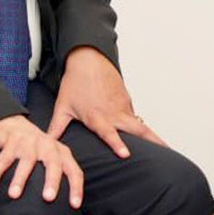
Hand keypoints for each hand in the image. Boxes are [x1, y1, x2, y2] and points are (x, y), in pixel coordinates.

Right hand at [0, 115, 84, 206]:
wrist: (14, 124)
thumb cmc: (37, 150)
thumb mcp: (52, 158)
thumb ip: (59, 175)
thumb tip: (66, 205)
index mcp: (62, 153)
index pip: (73, 171)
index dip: (76, 188)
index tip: (74, 205)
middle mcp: (49, 146)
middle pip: (53, 164)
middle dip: (52, 181)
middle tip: (48, 198)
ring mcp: (30, 143)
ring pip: (27, 162)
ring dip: (20, 179)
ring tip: (14, 195)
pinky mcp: (12, 142)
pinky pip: (4, 159)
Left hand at [48, 45, 166, 158]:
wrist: (89, 60)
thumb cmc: (76, 83)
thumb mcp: (63, 106)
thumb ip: (56, 128)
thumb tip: (46, 144)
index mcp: (97, 116)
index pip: (109, 133)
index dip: (117, 144)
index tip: (126, 154)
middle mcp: (114, 113)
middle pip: (138, 129)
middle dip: (153, 141)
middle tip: (166, 152)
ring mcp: (123, 106)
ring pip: (140, 124)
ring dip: (153, 136)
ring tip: (166, 149)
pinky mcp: (127, 101)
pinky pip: (135, 117)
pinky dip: (142, 128)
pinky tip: (149, 138)